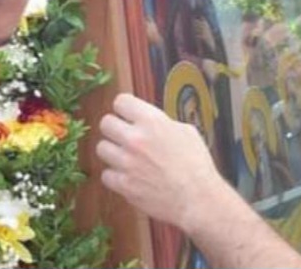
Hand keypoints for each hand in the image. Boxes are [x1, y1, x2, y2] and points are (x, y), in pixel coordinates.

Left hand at [92, 93, 230, 231]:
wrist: (199, 200)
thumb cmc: (197, 166)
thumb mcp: (186, 132)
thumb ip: (162, 123)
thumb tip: (149, 122)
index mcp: (151, 122)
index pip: (121, 101)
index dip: (125, 108)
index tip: (127, 115)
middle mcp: (135, 139)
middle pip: (105, 123)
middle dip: (115, 129)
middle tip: (123, 136)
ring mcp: (127, 163)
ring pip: (101, 148)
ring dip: (113, 152)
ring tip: (125, 157)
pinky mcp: (124, 185)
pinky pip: (106, 175)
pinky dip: (115, 176)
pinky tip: (127, 177)